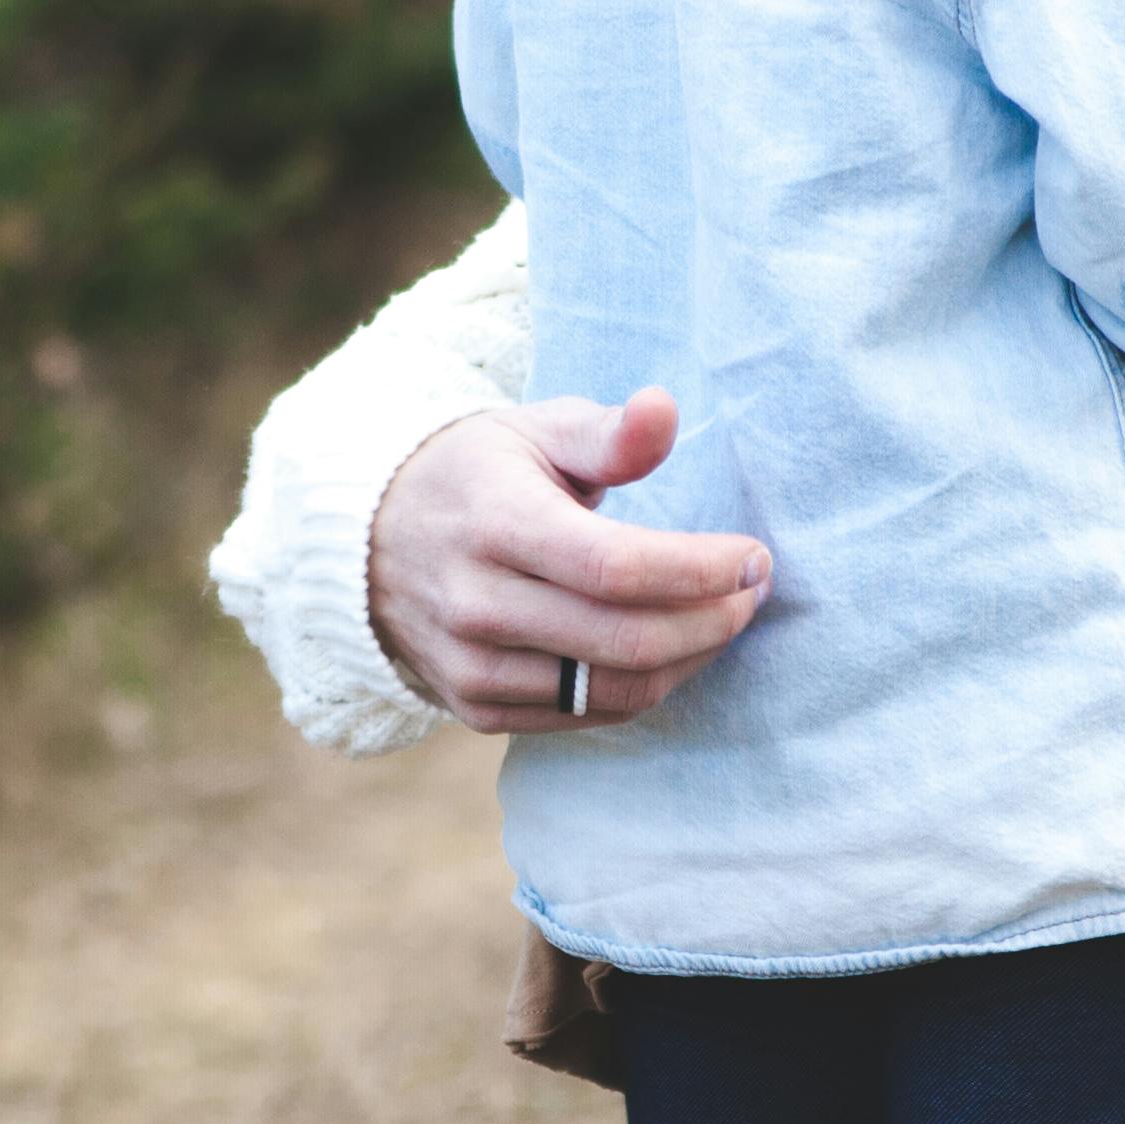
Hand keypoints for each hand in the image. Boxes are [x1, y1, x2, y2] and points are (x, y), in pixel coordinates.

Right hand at [364, 390, 772, 734]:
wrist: (371, 543)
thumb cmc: (478, 476)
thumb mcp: (534, 432)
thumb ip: (608, 434)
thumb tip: (664, 409)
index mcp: (497, 523)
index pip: (617, 568)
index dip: (700, 570)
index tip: (753, 557)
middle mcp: (478, 603)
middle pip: (626, 639)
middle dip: (714, 620)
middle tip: (753, 590)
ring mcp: (473, 665)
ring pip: (615, 688)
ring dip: (691, 659)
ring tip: (722, 619)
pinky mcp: (477, 709)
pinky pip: (588, 714)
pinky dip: (645, 686)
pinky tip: (672, 648)